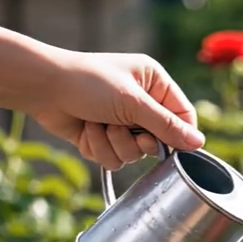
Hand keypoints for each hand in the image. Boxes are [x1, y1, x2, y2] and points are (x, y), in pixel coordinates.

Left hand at [29, 51, 204, 169]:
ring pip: (134, 155)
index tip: (172, 148)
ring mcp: (121, 122)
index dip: (179, 136)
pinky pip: (113, 159)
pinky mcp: (104, 138)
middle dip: (137, 141)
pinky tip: (87, 130)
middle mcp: (141, 103)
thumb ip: (167, 126)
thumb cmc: (89, 83)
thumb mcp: (134, 102)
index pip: (183, 117)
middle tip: (124, 127)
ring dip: (114, 144)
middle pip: (158, 142)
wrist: (44, 88)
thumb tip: (198, 143)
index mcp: (154, 83)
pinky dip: (99, 148)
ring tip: (98, 123)